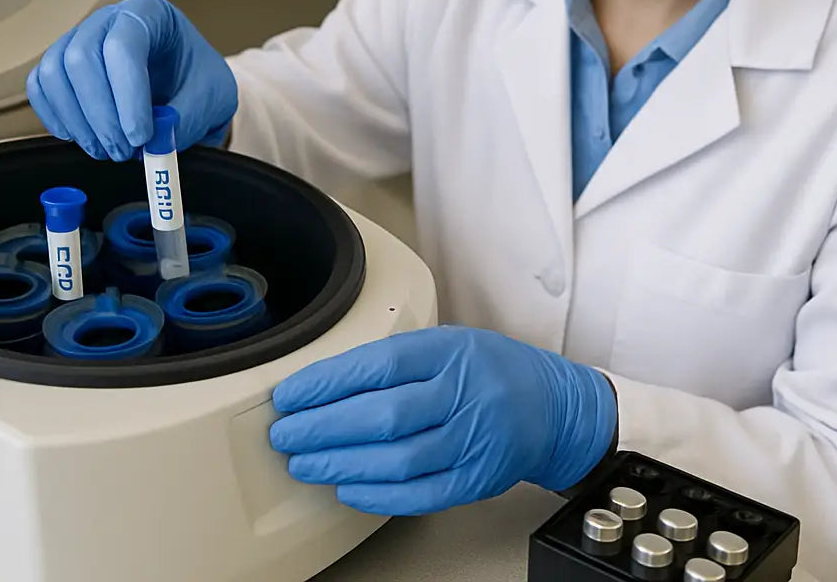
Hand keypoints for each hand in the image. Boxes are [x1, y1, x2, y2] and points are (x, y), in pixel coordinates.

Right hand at [26, 0, 236, 160]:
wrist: (189, 83)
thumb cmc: (200, 79)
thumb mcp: (214, 97)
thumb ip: (187, 117)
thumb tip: (156, 140)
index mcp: (151, 12)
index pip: (125, 46)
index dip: (127, 95)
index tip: (140, 136)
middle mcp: (110, 19)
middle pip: (81, 58)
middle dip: (100, 114)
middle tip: (122, 151)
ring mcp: (81, 37)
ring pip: (55, 72)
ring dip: (78, 121)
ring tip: (108, 150)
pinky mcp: (62, 63)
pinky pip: (41, 86)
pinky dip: (56, 117)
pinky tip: (81, 138)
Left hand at [268, 326, 617, 515]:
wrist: (550, 406)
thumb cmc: (489, 369)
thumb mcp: (447, 342)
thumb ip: (396, 359)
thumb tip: (327, 382)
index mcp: (448, 352)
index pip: (379, 365)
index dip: (328, 382)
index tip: (290, 395)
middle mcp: (461, 394)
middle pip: (383, 416)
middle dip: (323, 428)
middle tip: (286, 434)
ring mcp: (471, 440)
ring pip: (397, 460)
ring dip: (342, 464)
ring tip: (305, 463)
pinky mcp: (475, 478)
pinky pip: (421, 494)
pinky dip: (379, 495)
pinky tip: (348, 488)